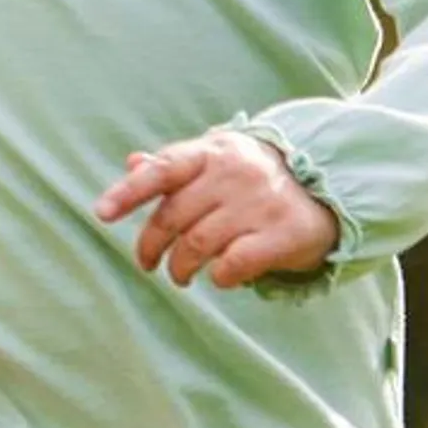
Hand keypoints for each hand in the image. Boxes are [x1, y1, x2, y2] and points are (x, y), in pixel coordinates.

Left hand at [94, 130, 339, 288]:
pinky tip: (219, 277)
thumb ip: (174, 166)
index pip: (161, 170)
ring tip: (179, 275)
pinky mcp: (285, 233)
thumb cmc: (252, 177)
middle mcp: (234, 173)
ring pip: (198, 244)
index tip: (101, 214)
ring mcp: (260, 203)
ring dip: (180, 267)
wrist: (327, 186)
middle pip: (173, 217)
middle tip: (148, 263)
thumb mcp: (215, 161)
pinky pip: (235, 264)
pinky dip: (219, 277)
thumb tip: (132, 163)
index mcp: (211, 151)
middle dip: (151, 246)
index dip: (128, 192)